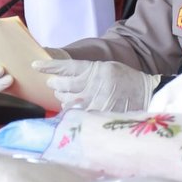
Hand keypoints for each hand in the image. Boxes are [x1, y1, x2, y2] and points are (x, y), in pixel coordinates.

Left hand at [34, 58, 156, 112]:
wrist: (146, 94)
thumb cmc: (126, 80)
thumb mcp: (107, 68)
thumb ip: (87, 72)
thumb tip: (65, 76)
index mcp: (96, 69)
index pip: (67, 67)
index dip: (50, 67)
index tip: (36, 66)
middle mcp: (93, 85)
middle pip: (63, 85)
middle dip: (55, 84)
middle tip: (53, 84)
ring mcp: (94, 102)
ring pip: (67, 101)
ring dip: (61, 98)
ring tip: (63, 95)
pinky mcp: (96, 115)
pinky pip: (75, 114)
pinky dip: (70, 111)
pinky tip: (71, 108)